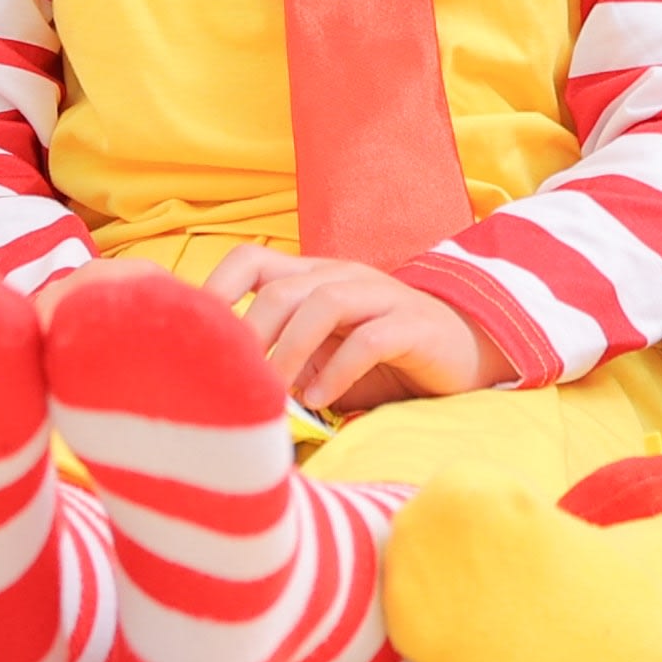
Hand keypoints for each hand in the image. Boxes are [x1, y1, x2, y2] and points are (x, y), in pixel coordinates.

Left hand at [199, 247, 503, 416]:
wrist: (466, 353)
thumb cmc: (381, 362)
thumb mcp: (323, 355)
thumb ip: (282, 357)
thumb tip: (226, 386)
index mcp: (314, 277)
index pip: (251, 260)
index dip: (216, 290)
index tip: (194, 339)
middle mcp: (343, 277)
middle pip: (280, 288)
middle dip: (251, 337)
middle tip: (235, 384)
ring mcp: (381, 297)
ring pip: (323, 303)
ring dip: (291, 351)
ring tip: (276, 394)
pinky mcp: (414, 325)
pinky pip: (371, 338)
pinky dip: (339, 370)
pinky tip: (322, 401)